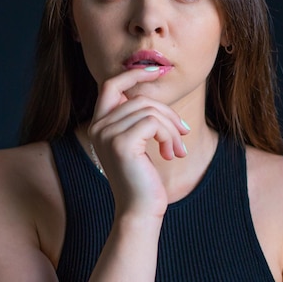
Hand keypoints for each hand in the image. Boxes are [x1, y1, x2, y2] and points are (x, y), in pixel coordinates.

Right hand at [89, 68, 188, 216]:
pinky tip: (172, 154)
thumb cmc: (143, 179)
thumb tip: (154, 93)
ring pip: (150, 111)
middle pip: (140, 99)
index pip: (110, 85)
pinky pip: (154, 123)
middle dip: (168, 114)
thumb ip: (138, 119)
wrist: (139, 211)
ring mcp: (107, 134)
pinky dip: (169, 136)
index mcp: (98, 125)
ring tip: (177, 150)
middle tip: (184, 133)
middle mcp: (98, 127)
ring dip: (172, 129)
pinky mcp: (122, 143)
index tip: (159, 70)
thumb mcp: (139, 144)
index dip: (135, 74)